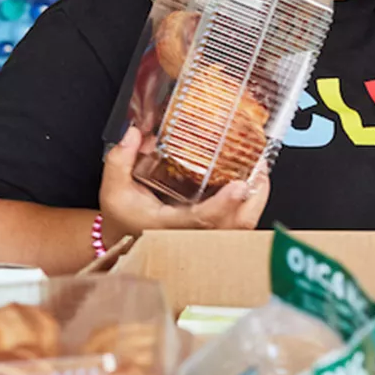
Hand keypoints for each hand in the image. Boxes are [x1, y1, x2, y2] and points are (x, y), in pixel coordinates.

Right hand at [99, 127, 270, 242]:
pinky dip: (252, 203)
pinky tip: (253, 180)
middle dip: (254, 197)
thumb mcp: (113, 189)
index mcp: (169, 226)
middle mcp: (192, 234)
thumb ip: (120, 160)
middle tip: (259, 166)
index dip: (222, 204)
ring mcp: (206, 236)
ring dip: (256, 198)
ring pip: (242, 227)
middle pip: (235, 226)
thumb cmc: (124, 216)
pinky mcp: (213, 231)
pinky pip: (241, 223)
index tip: (239, 185)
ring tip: (260, 169)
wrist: (127, 241)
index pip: (201, 220)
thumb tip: (134, 133)